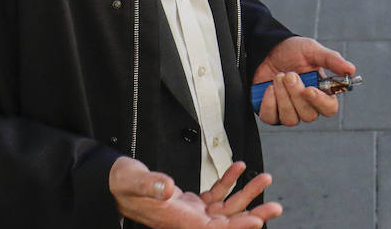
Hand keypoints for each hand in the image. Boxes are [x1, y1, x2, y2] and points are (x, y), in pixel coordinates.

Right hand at [110, 157, 282, 227]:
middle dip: (252, 214)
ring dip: (246, 194)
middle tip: (276, 208)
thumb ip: (151, 184)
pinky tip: (239, 168)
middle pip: (226, 222)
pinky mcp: (188, 202)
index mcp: (176, 219)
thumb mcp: (134, 180)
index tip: (257, 222)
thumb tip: (168, 187)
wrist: (113, 183)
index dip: (236, 228)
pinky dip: (228, 182)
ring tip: (265, 178)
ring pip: (224, 208)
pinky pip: (214, 195)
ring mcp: (188, 211)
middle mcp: (186, 219)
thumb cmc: (122, 183)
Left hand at [252, 36, 355, 125]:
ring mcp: (289, 112)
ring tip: (278, 77)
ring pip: (291, 119)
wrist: (267, 50)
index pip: (329, 109)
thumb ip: (331, 60)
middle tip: (289, 74)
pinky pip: (271, 118)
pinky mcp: (271, 114)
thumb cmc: (293, 51)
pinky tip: (268, 87)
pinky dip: (269, 103)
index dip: (320, 102)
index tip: (309, 89)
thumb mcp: (312, 50)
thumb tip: (351, 70)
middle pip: (309, 115)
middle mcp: (307, 106)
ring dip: (283, 97)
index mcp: (321, 92)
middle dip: (296, 94)